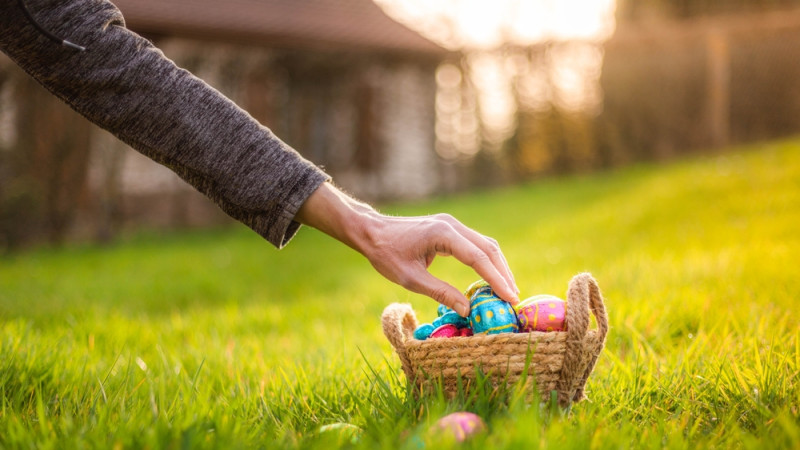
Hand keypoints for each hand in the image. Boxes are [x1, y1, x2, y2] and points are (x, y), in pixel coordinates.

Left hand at [295, 183, 518, 315]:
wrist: (371, 231)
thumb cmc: (386, 255)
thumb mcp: (412, 279)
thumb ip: (441, 293)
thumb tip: (468, 309)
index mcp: (442, 234)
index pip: (478, 258)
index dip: (496, 279)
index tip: (510, 298)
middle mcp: (451, 225)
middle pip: (488, 248)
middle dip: (503, 273)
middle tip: (514, 298)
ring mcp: (451, 224)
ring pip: (484, 244)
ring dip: (497, 266)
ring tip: (507, 290)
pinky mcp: (448, 228)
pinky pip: (474, 243)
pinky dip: (485, 260)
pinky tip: (490, 277)